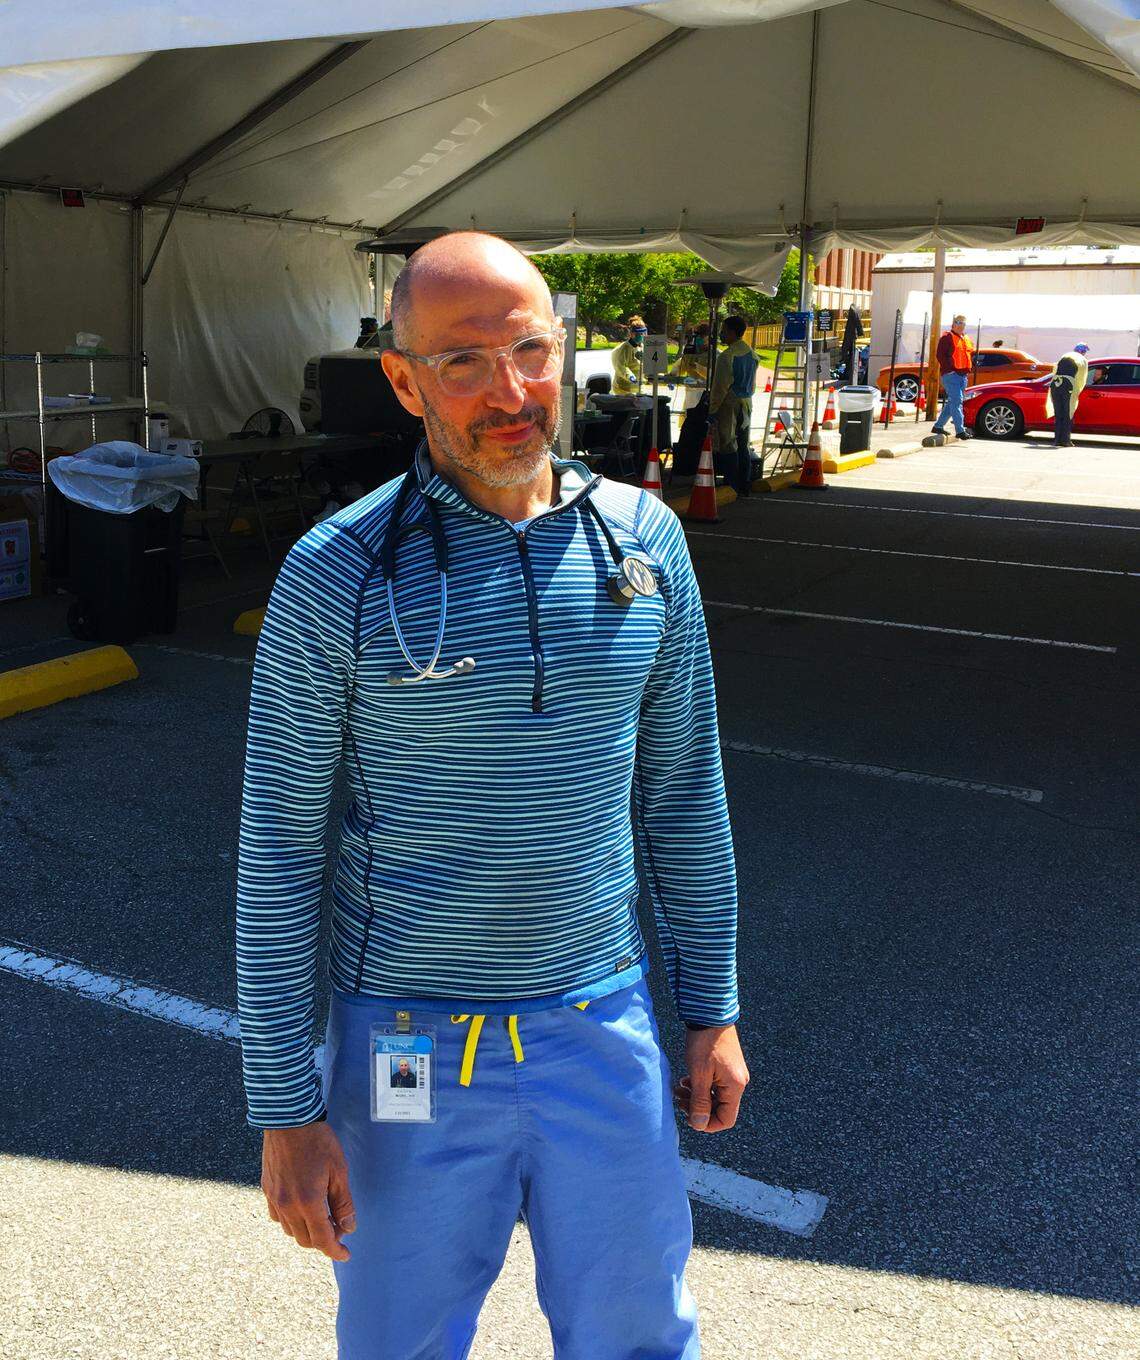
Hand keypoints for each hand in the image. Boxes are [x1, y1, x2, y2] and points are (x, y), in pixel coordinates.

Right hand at [262, 1121, 355, 1260]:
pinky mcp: (266, 1189)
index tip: (345, 1254)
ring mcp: (274, 1199)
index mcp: (308, 1202)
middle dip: (323, 1240)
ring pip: (290, 1231)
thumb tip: (348, 1227)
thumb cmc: (318, 1141)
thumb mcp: (339, 1170)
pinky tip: (302, 1207)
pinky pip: (277, 1217)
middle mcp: (288, 1206)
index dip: (335, 1251)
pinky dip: (291, 1220)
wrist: (288, 1119)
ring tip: (322, 1216)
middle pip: (305, 1240)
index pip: (322, 1240)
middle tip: (339, 1227)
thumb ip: (343, 1202)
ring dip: (306, 1231)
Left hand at [674, 1025, 748, 1132]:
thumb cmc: (704, 1043)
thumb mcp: (699, 1074)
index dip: (707, 1124)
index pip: (726, 1119)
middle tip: (678, 1100)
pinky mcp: (726, 1066)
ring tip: (678, 1089)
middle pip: (719, 1108)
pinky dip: (700, 1086)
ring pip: (715, 1096)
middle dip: (698, 1108)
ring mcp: (733, 1074)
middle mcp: (738, 1083)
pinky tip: (686, 1080)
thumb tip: (699, 1124)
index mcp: (735, 1087)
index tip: (688, 1117)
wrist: (710, 1013)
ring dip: (696, 1097)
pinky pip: (714, 1085)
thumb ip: (700, 1101)